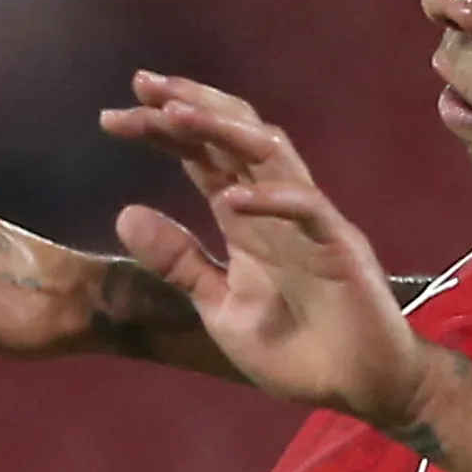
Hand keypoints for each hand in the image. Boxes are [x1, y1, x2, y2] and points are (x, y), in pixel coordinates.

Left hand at [99, 73, 434, 430]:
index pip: (201, 157)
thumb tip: (124, 214)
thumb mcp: (220, 307)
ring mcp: (310, 221)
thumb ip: (180, 263)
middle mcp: (276, 206)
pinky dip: (270, 199)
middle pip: (233, 135)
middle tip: (142, 84)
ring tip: (176, 115)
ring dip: (224, 129)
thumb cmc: (295, 350)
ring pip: (270, 152)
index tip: (112, 117)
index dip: (161, 131)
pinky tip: (231, 198)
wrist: (359, 387)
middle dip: (189, 104)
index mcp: (246, 218)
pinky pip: (307, 208)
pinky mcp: (340, 246)